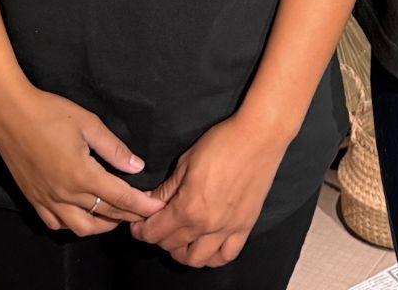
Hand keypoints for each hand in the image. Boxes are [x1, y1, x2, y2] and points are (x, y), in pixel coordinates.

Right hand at [0, 84, 161, 235]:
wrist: (9, 115)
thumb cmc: (50, 113)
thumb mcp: (88, 124)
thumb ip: (114, 148)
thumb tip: (137, 166)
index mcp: (82, 174)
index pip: (121, 198)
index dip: (142, 205)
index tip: (157, 208)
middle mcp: (65, 194)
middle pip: (105, 215)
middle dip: (128, 216)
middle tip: (143, 211)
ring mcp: (47, 200)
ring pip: (81, 228)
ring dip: (102, 225)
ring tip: (116, 215)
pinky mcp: (33, 199)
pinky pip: (56, 224)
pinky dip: (74, 225)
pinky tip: (83, 214)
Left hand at [129, 112, 285, 266]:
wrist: (259, 137)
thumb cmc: (221, 143)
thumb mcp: (185, 162)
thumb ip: (166, 189)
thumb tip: (148, 202)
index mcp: (188, 207)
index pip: (155, 232)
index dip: (141, 230)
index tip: (138, 224)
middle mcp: (207, 225)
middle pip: (172, 247)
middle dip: (158, 238)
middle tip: (157, 225)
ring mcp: (228, 229)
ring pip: (197, 260)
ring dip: (183, 252)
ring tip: (181, 238)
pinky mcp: (245, 227)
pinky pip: (226, 255)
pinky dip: (213, 256)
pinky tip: (207, 243)